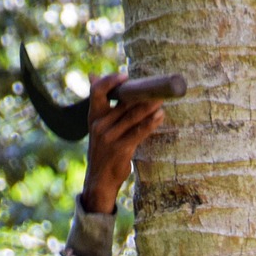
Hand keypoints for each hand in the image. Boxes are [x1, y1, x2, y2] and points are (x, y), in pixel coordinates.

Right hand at [81, 72, 165, 213]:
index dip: (110, 81)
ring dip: (150, 107)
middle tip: (156, 86)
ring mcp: (109, 138)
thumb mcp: (97, 126)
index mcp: (93, 116)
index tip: (125, 76)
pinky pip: (139, 132)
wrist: (100, 181)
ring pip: (133, 116)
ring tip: (162, 99)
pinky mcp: (121, 149)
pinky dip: (151, 123)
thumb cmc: (103, 150)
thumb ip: (100, 104)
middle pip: (122, 103)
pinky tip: (160, 116)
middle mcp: (99, 125)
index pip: (96, 91)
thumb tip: (93, 74)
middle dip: (141, 94)